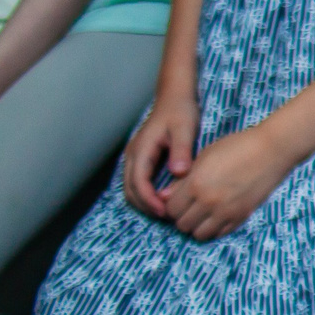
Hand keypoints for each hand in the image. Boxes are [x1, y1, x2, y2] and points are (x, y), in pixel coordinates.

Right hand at [122, 94, 201, 219]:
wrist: (175, 96)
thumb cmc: (180, 111)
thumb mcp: (184, 129)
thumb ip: (181, 150)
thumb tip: (178, 172)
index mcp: (141, 149)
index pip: (138, 183)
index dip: (149, 200)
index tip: (165, 212)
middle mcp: (133, 155)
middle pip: (130, 189)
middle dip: (145, 206)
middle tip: (167, 218)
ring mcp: (134, 157)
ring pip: (131, 188)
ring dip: (144, 202)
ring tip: (166, 212)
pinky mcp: (141, 158)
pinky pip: (137, 182)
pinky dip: (145, 194)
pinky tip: (164, 199)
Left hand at [162, 126, 292, 240]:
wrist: (272, 150)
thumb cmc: (237, 147)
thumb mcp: (204, 157)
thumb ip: (182, 180)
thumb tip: (164, 197)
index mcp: (196, 183)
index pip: (170, 208)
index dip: (171, 205)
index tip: (178, 200)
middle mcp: (208, 201)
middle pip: (182, 224)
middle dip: (182, 216)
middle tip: (190, 207)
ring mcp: (226, 211)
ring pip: (199, 234)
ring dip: (197, 226)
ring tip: (203, 214)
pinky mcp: (241, 216)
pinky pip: (219, 233)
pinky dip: (214, 228)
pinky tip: (217, 215)